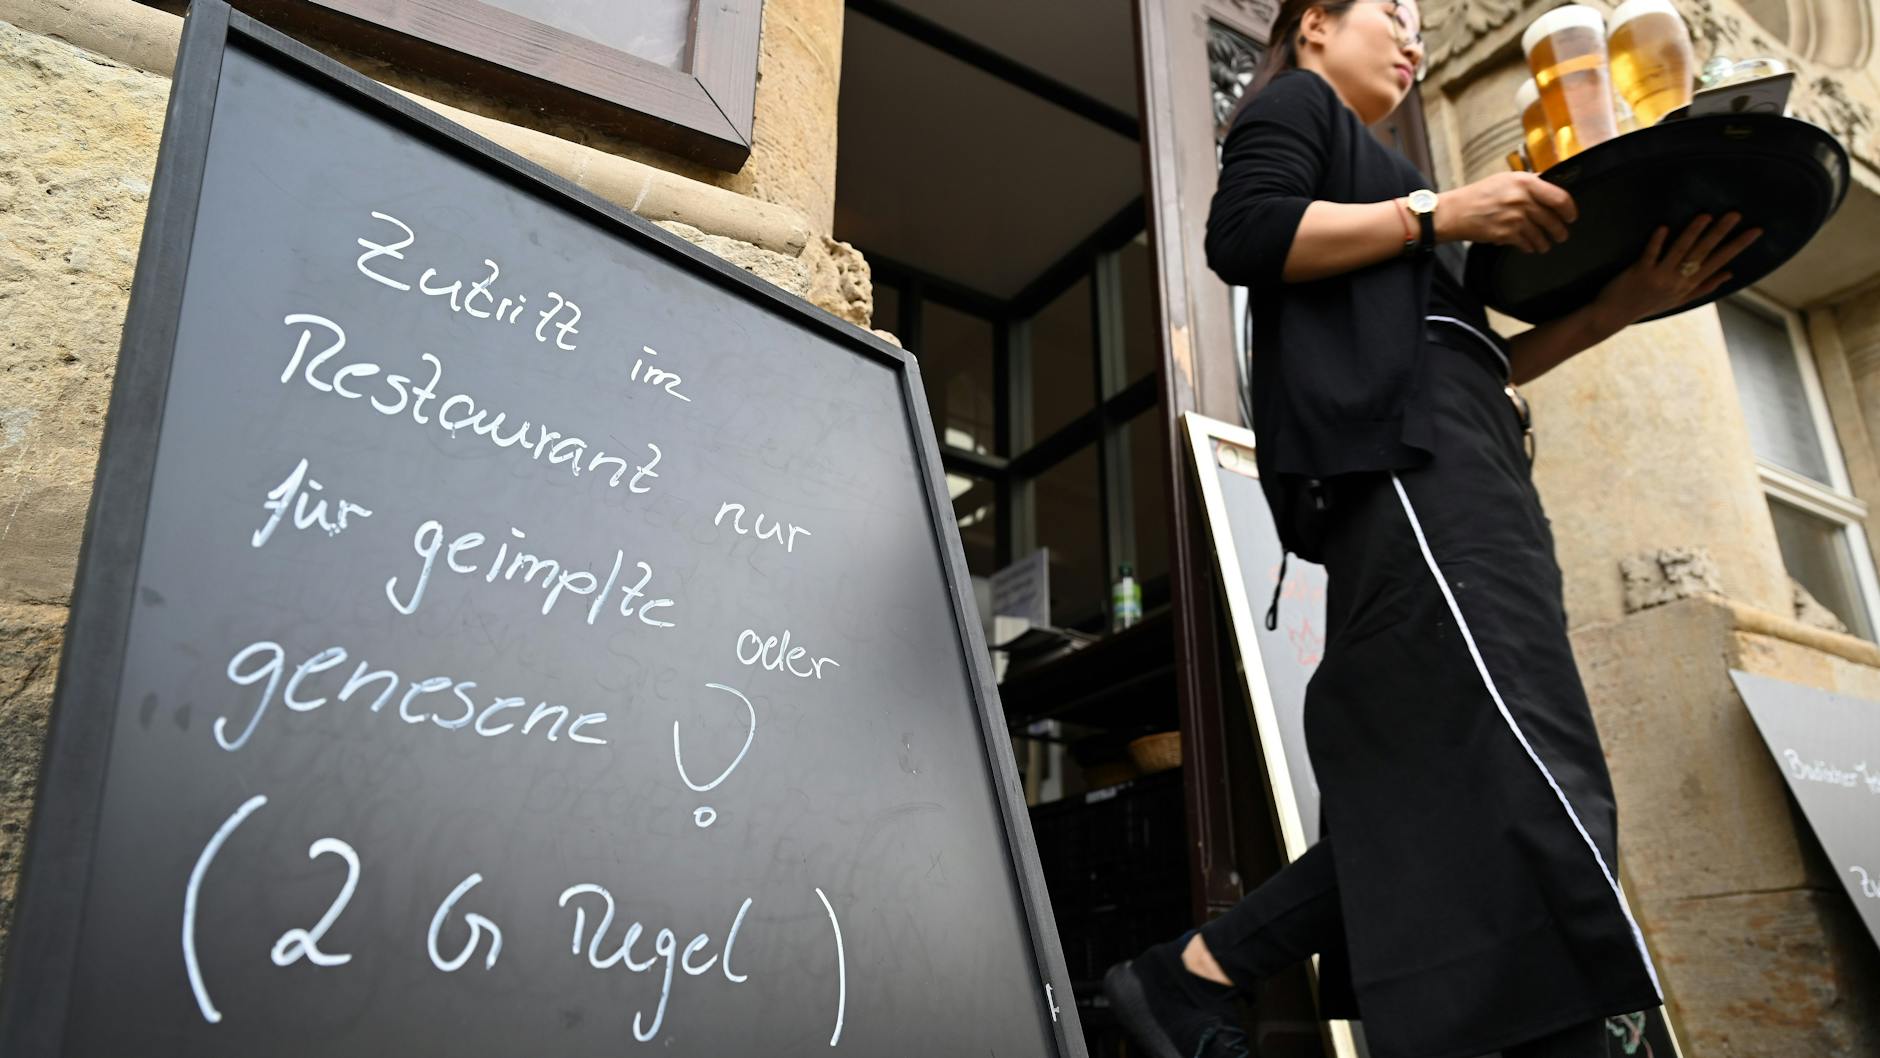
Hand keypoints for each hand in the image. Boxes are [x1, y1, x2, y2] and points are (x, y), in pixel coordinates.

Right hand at [1432, 172, 1577, 253]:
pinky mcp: (1506, 234)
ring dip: (1545, 243)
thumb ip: (1528, 181)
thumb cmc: (1479, 194)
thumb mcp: (1505, 179)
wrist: (1455, 212)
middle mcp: (1522, 200)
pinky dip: (1529, 247)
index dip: (1569, 209)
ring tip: (1545, 245)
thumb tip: (1548, 181)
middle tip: (1562, 235)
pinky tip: (1529, 247)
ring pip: (1541, 235)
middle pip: (1552, 220)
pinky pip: (1526, 244)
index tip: (1571, 216)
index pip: (1559, 197)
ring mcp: (1515, 218)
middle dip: (1560, 231)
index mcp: (1525, 183)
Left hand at [1591, 213, 1762, 329]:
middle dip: (1721, 233)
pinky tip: (1664, 227)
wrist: (1612, 316)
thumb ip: (1705, 286)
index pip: (1719, 261)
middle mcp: (1677, 281)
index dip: (1738, 246)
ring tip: (1706, 215)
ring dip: (1692, 232)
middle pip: (1703, 253)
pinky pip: (1650, 254)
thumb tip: (1730, 274)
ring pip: (1679, 251)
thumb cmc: (1647, 305)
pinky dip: (1657, 241)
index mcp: (1689, 285)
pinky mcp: (1639, 272)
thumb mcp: (1679, 301)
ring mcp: (1659, 276)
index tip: (1756, 230)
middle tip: (1736, 214)